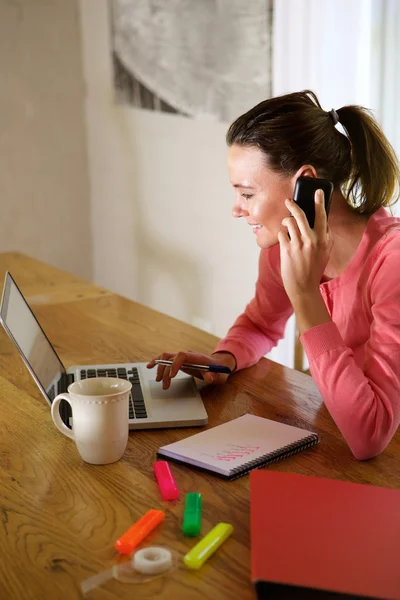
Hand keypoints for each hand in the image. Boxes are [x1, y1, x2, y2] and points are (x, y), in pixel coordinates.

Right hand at [146, 351, 235, 389]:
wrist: (219, 364)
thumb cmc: (219, 370)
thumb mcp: (219, 375)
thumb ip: (214, 376)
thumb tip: (209, 377)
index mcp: (196, 357)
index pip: (182, 356)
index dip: (175, 364)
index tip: (172, 376)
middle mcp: (187, 354)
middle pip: (171, 357)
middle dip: (165, 371)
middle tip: (165, 385)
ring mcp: (183, 357)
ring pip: (166, 358)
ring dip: (160, 368)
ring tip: (159, 381)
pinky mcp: (179, 361)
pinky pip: (166, 358)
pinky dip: (158, 361)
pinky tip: (150, 365)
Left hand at [277, 190, 332, 304]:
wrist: (304, 287)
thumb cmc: (314, 268)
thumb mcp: (325, 253)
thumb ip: (325, 237)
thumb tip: (323, 221)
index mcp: (324, 240)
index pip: (322, 216)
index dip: (319, 202)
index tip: (317, 192)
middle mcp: (312, 240)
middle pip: (301, 215)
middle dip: (293, 205)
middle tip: (288, 200)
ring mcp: (299, 244)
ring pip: (289, 222)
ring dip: (286, 221)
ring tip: (286, 223)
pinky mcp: (287, 249)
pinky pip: (282, 234)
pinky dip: (282, 234)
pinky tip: (285, 239)